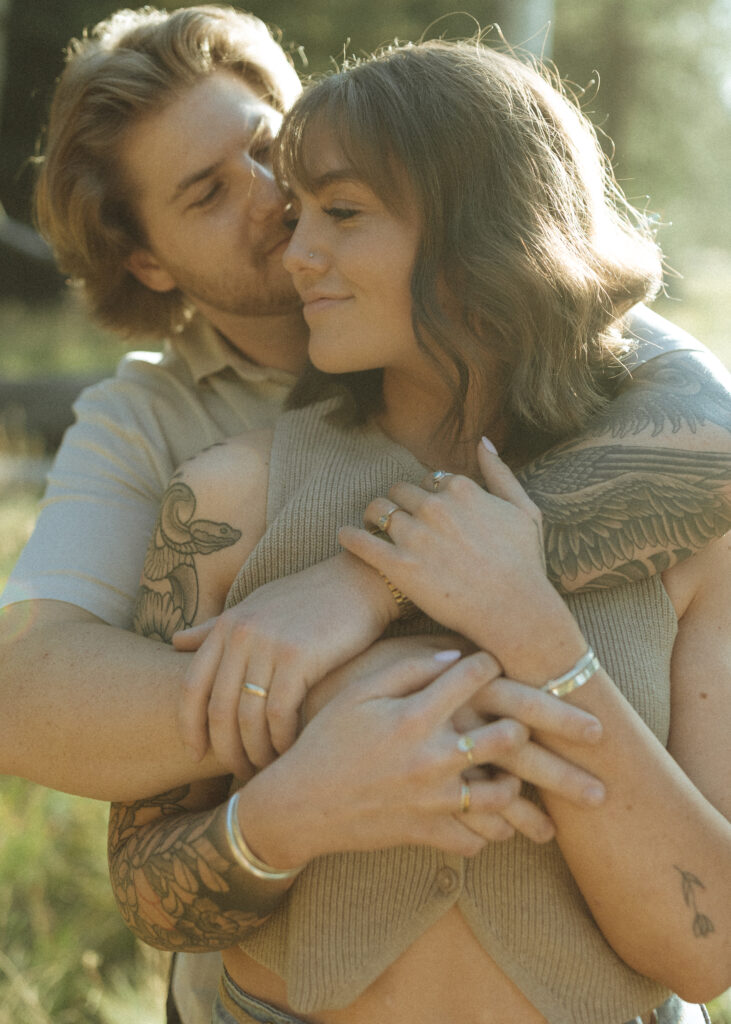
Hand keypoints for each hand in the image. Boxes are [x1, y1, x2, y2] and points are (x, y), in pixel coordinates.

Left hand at [173, 553, 395, 773]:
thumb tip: (175, 641)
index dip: (190, 726)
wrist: (359, 581)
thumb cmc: (308, 597)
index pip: (192, 687)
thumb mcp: (256, 605)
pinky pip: (280, 714)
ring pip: (248, 717)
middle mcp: (241, 634)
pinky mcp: (299, 657)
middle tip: (237, 772)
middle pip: (218, 709)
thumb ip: (216, 628)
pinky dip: (281, 740)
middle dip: (224, 749)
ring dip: (254, 751)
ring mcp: (268, 645)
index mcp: (227, 625)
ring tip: (264, 768)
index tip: (195, 754)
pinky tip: (289, 750)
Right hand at [240, 649, 604, 865]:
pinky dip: (491, 833)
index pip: (476, 679)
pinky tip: (504, 829)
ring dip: (528, 788)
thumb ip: (407, 670)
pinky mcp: (427, 832)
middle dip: (557, 730)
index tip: (511, 657)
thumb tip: (455, 654)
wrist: (297, 805)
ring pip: (503, 795)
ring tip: (549, 790)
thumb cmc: (325, 739)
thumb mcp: (359, 694)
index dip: (498, 662)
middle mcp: (434, 756)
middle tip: (594, 731)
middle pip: (512, 738)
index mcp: (417, 715)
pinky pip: (474, 837)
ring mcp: (433, 799)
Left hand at [339, 439, 586, 683]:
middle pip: (399, 490)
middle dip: (398, 502)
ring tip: (370, 526)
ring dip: (372, 515)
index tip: (427, 511)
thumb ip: (501, 473)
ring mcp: (415, 536)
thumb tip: (483, 441)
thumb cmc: (525, 565)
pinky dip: (349, 536)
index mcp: (462, 489)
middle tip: (397, 519)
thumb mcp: (526, 510)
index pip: (429, 480)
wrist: (515, 612)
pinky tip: (346, 536)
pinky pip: (360, 542)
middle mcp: (434, 507)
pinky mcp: (398, 566)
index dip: (428, 494)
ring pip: (377, 509)